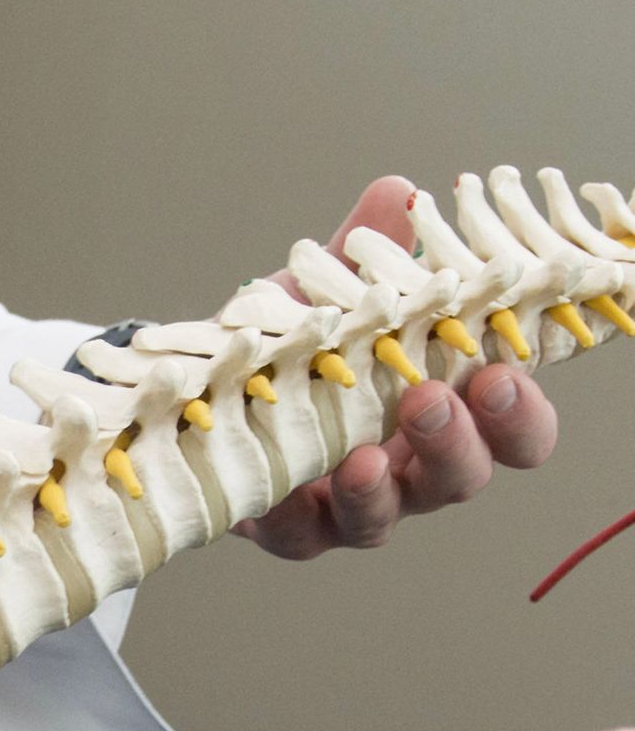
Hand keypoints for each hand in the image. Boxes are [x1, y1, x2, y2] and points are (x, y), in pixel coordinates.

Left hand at [233, 177, 557, 559]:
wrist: (211, 393)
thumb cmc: (295, 348)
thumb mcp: (329, 293)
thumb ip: (366, 251)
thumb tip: (397, 195)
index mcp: (442, 412)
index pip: (511, 427)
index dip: (519, 410)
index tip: (503, 370)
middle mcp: (408, 468)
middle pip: (460, 478)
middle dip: (456, 442)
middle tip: (431, 398)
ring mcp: (349, 506)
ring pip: (384, 518)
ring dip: (378, 489)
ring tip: (361, 456)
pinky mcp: (287, 529)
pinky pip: (297, 535)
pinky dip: (291, 513)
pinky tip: (282, 489)